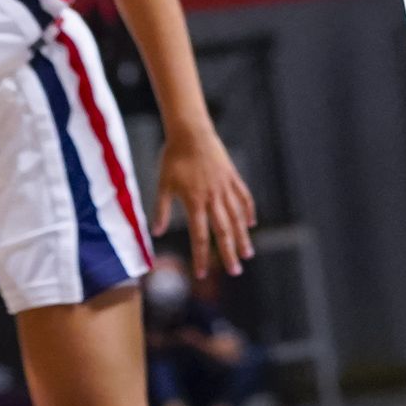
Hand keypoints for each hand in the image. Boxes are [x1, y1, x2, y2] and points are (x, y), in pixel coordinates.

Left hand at [154, 124, 257, 279]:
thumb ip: (161, 209)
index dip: (201, 257)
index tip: (202, 274)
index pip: (199, 236)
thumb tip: (155, 233)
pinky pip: (243, 196)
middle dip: (229, 253)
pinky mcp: (232, 175)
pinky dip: (248, 211)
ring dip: (242, 237)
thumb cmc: (173, 157)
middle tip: (235, 271)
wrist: (190, 131)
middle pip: (223, 231)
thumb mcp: (163, 184)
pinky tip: (251, 223)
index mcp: (195, 201)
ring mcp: (225, 186)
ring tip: (248, 253)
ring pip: (237, 217)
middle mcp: (213, 196)